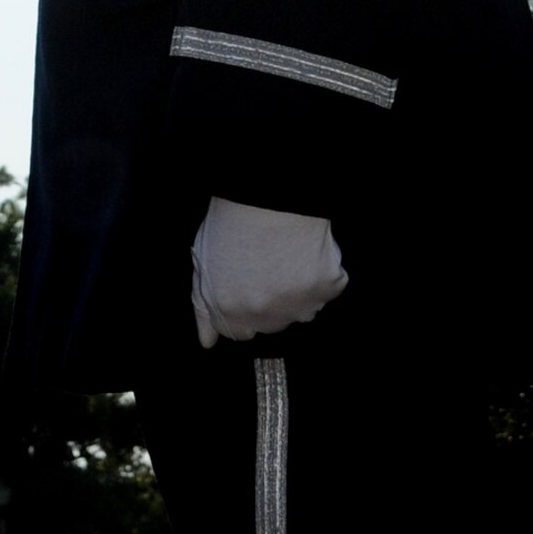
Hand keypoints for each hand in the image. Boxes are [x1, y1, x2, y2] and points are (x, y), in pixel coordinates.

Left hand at [190, 196, 347, 349]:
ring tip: (289, 254)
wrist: (269, 192)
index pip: (239, 332)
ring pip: (303, 309)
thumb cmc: (234, 219)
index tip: (248, 286)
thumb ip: (204, 308)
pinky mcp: (326, 288)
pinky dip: (324, 272)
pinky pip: (329, 287)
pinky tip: (309, 249)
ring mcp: (298, 305)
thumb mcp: (203, 264)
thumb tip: (208, 341)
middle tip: (268, 264)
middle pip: (271, 322)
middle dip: (270, 301)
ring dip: (299, 291)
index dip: (243, 307)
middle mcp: (264, 315)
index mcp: (229, 311)